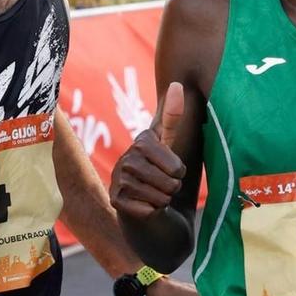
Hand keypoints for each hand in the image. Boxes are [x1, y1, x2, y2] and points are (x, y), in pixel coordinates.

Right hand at [110, 80, 186, 219]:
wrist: (142, 200)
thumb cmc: (160, 170)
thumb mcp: (169, 144)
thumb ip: (173, 118)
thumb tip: (178, 84)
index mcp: (142, 142)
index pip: (178, 168)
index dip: (180, 173)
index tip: (169, 168)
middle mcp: (127, 158)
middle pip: (171, 184)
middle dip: (172, 189)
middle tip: (162, 184)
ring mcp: (119, 179)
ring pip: (161, 198)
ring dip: (162, 200)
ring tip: (153, 193)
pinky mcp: (116, 200)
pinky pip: (149, 211)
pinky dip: (151, 211)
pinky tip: (143, 204)